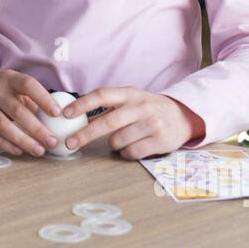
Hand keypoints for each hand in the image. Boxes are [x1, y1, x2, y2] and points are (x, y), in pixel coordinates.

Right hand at [0, 64, 62, 157]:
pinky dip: (6, 144)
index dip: (43, 98)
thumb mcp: (10, 83)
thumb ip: (28, 98)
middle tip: (52, 141)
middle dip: (37, 129)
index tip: (57, 113)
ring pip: (4, 126)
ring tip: (39, 150)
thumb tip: (52, 118)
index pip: (28, 85)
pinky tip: (19, 150)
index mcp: (7, 78)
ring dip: (23, 141)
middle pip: (17, 111)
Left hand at [59, 87, 205, 159]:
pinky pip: (131, 153)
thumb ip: (109, 106)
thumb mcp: (132, 100)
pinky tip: (133, 147)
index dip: (82, 104)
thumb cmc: (148, 109)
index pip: (102, 95)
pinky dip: (126, 153)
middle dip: (85, 134)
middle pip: (107, 122)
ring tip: (122, 139)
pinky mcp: (160, 141)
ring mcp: (152, 124)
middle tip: (70, 143)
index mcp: (130, 94)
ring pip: (118, 141)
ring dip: (113, 145)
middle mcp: (141, 107)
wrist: (183, 116)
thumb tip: (74, 116)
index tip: (65, 114)